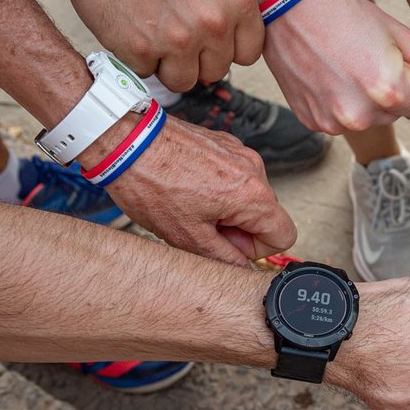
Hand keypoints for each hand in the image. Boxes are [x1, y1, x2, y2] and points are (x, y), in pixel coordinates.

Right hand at [45, 0, 262, 90]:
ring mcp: (178, 40)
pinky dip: (134, 56)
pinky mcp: (139, 49)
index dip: (225, 50)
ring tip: (149, 31)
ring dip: (165, 64)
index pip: (247, 53)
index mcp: (238, 1)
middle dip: (194, 59)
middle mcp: (214, 24)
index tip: (208, 43)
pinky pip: (144, 71)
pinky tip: (127, 25)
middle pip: (214, 71)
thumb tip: (220, 40)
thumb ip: (220, 5)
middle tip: (171, 34)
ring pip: (181, 80)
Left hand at [93, 118, 295, 264]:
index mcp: (252, 195)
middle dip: (238, 228)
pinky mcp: (224, 142)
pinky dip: (217, 187)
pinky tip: (187, 186)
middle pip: (266, 215)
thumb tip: (242, 269)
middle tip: (200, 226)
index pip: (283, 236)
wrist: (125, 140)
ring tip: (190, 205)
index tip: (224, 244)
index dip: (255, 249)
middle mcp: (254, 169)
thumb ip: (224, 259)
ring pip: (248, 196)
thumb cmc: (151, 184)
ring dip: (227, 208)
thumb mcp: (187, 237)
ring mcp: (239, 152)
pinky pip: (234, 175)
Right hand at [263, 0, 409, 133]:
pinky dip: (337, 102)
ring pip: (367, 119)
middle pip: (394, 114)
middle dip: (388, 93)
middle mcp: (360, 115)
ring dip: (363, 101)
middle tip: (365, 59)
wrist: (290, 4)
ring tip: (344, 65)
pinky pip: (339, 119)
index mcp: (389, 92)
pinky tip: (326, 74)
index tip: (395, 61)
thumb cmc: (347, 12)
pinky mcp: (312, 121)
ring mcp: (332, 122)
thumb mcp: (398, 32)